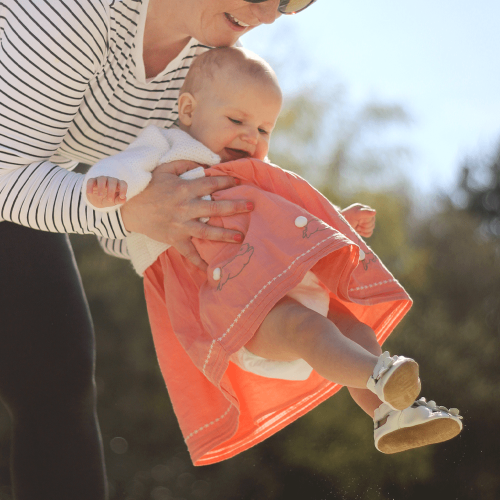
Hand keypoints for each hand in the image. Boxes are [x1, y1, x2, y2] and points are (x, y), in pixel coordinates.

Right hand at [87, 176, 127, 207]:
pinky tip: (90, 193)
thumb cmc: (109, 199)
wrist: (97, 200)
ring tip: (100, 196)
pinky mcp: (92, 181)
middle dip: (111, 190)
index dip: (123, 189)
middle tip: (109, 200)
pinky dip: (90, 186)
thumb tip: (123, 199)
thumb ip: (119, 200)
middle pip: (112, 181)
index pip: (123, 184)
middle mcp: (110, 180)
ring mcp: (101, 179)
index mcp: (118, 185)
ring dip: (101, 187)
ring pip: (102, 179)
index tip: (122, 196)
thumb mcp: (114, 201)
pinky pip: (91, 181)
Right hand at [120, 160, 252, 270]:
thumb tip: (204, 166)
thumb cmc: (149, 187)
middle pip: (215, 208)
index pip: (211, 184)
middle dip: (235, 207)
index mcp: (184, 188)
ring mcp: (180, 225)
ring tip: (240, 237)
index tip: (238, 181)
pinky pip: (189, 253)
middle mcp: (185, 207)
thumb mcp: (165, 169)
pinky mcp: (174, 238)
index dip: (226, 181)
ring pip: (207, 232)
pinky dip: (199, 262)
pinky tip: (211, 270)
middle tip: (252, 206)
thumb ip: (185, 164)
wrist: (128, 207)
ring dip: (224, 235)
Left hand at [341, 203, 375, 237]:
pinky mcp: (365, 228)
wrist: (339, 226)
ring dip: (363, 229)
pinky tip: (358, 230)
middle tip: (356, 223)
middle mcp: (366, 214)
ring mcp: (366, 221)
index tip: (357, 220)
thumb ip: (365, 212)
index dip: (365, 220)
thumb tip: (375, 212)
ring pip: (371, 228)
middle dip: (363, 225)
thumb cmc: (346, 218)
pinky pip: (370, 233)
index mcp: (364, 209)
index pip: (371, 217)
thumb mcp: (355, 214)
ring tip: (356, 226)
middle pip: (372, 223)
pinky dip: (364, 233)